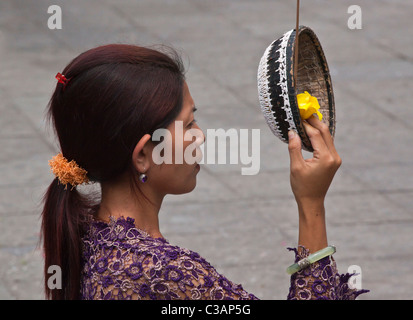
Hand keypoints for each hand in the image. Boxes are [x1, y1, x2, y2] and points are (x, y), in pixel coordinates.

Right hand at [288, 116, 341, 252]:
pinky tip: (310, 132)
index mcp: (326, 158)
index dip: (306, 125)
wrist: (312, 201)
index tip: (298, 116)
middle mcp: (334, 157)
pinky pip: (327, 143)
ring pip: (327, 137)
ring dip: (317, 128)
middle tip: (304, 113)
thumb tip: (292, 131)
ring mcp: (335, 159)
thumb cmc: (302, 187)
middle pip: (325, 133)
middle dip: (314, 122)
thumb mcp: (295, 167)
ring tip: (306, 120)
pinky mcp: (333, 161)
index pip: (316, 135)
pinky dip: (319, 136)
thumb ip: (294, 148)